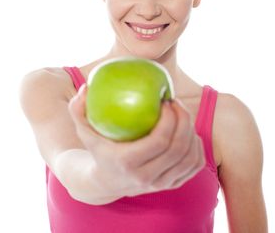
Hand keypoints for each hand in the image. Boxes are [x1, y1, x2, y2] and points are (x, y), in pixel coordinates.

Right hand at [69, 83, 204, 197]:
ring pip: (189, 157)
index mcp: (128, 163)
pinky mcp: (172, 186)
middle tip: (176, 102)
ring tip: (181, 114)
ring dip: (191, 131)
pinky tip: (187, 131)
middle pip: (178, 148)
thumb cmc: (96, 149)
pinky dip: (196, 146)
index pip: (160, 141)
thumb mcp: (82, 130)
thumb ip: (77, 108)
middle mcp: (147, 178)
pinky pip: (194, 165)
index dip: (170, 119)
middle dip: (184, 120)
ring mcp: (161, 184)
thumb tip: (86, 87)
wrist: (104, 183)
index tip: (165, 100)